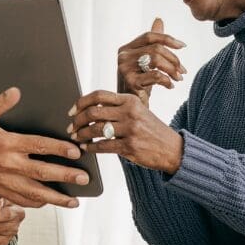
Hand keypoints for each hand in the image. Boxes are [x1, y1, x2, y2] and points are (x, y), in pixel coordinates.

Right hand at [0, 87, 88, 208]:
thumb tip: (16, 91)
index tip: (76, 152)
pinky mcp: (1, 191)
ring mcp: (5, 181)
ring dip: (56, 198)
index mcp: (6, 143)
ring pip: (35, 192)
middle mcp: (8, 164)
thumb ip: (0, 103)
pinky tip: (50, 203)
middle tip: (83, 178)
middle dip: (65, 176)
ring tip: (73, 201)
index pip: (39, 146)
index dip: (59, 149)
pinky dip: (38, 203)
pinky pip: (23, 200)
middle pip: (42, 172)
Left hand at [68, 90, 183, 173]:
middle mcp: (130, 112)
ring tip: (77, 138)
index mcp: (130, 100)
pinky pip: (103, 146)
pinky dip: (91, 148)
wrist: (173, 149)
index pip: (99, 95)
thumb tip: (90, 109)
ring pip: (96, 130)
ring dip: (82, 135)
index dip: (81, 102)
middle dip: (78, 120)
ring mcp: (130, 129)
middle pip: (93, 112)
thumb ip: (118, 108)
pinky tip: (86, 149)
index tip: (72, 110)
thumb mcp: (139, 112)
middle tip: (71, 127)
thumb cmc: (152, 130)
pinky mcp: (130, 147)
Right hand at [117, 18, 186, 105]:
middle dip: (173, 59)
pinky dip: (166, 80)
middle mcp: (123, 56)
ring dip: (172, 69)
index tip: (183, 46)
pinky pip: (155, 76)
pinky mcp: (130, 82)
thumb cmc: (139, 83)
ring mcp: (124, 68)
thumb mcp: (146, 61)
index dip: (168, 39)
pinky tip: (170, 86)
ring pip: (156, 60)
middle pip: (155, 48)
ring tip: (178, 78)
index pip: (149, 36)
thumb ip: (152, 42)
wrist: (130, 106)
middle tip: (183, 71)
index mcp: (126, 48)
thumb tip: (158, 20)